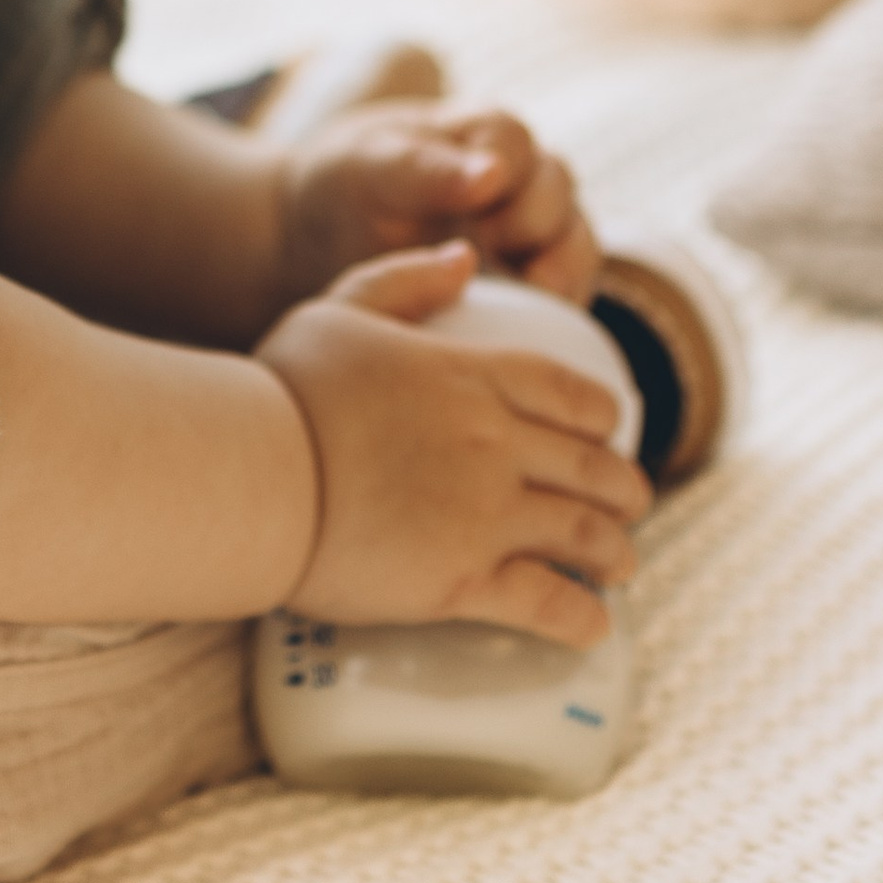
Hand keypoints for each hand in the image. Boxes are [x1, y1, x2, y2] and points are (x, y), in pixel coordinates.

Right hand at [257, 242, 649, 642]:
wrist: (252, 474)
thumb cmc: (281, 393)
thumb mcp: (338, 308)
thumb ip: (404, 280)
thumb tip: (464, 257)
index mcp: (469, 377)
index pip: (569, 392)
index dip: (601, 415)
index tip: (609, 430)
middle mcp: (494, 442)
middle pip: (594, 466)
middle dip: (624, 488)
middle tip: (629, 503)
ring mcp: (486, 513)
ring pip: (586, 533)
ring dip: (615, 551)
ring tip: (622, 565)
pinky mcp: (464, 579)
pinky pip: (548, 602)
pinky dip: (582, 617)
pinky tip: (592, 625)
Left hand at [275, 98, 599, 311]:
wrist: (325, 236)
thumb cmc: (349, 185)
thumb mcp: (369, 167)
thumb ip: (422, 168)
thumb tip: (492, 174)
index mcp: (482, 133)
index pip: (513, 144)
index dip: (506, 172)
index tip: (482, 204)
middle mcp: (520, 179)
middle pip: (556, 193)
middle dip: (540, 224)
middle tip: (509, 254)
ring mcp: (532, 232)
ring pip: (576, 245)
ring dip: (566, 271)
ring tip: (542, 298)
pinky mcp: (532, 282)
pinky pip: (565, 295)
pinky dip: (559, 313)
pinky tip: (534, 336)